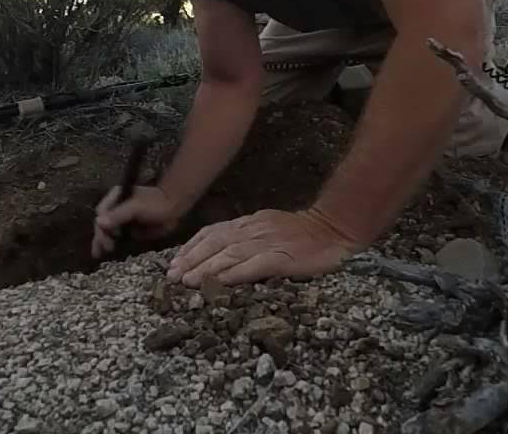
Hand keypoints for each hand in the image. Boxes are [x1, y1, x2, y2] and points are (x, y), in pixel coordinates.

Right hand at [91, 184, 187, 257]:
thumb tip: (99, 222)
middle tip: (107, 248)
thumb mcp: (136, 207)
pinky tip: (108, 252)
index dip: (101, 225)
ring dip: (103, 241)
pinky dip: (114, 244)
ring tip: (99, 254)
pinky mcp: (130, 229)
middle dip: (102, 236)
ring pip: (108, 231)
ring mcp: (123, 219)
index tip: (106, 237)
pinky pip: (119, 237)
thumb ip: (118, 215)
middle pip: (103, 223)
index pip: (101, 212)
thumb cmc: (157, 203)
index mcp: (116, 197)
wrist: (175, 207)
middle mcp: (116, 207)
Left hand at [165, 207, 362, 286]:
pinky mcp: (281, 258)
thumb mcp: (270, 227)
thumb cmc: (304, 233)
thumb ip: (248, 238)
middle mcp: (254, 230)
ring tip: (187, 281)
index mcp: (250, 223)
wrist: (335, 228)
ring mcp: (267, 243)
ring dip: (205, 268)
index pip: (213, 232)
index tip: (174, 261)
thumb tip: (221, 253)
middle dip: (191, 259)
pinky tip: (219, 283)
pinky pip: (253, 266)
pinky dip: (234, 274)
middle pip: (215, 243)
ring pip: (229, 254)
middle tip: (172, 275)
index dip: (192, 247)